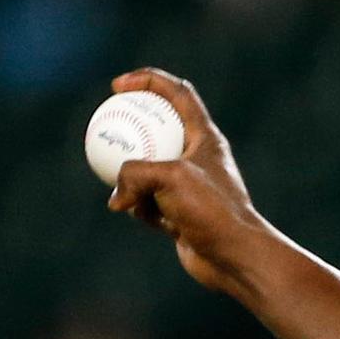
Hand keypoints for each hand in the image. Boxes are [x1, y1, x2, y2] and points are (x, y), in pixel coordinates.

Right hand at [103, 69, 272, 299]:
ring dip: (132, 182)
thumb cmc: (211, 211)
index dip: (148, 81)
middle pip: (157, 130)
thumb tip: (116, 196)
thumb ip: (134, 174)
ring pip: (145, 171)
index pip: (178, 94)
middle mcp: (198, 158)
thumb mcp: (169, 178)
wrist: (234, 257)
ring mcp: (188, 186)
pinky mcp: (179, 212)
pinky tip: (146, 219)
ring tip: (130, 194)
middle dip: (130, 130)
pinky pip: (147, 203)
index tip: (118, 85)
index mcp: (205, 138)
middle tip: (105, 129)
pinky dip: (142, 209)